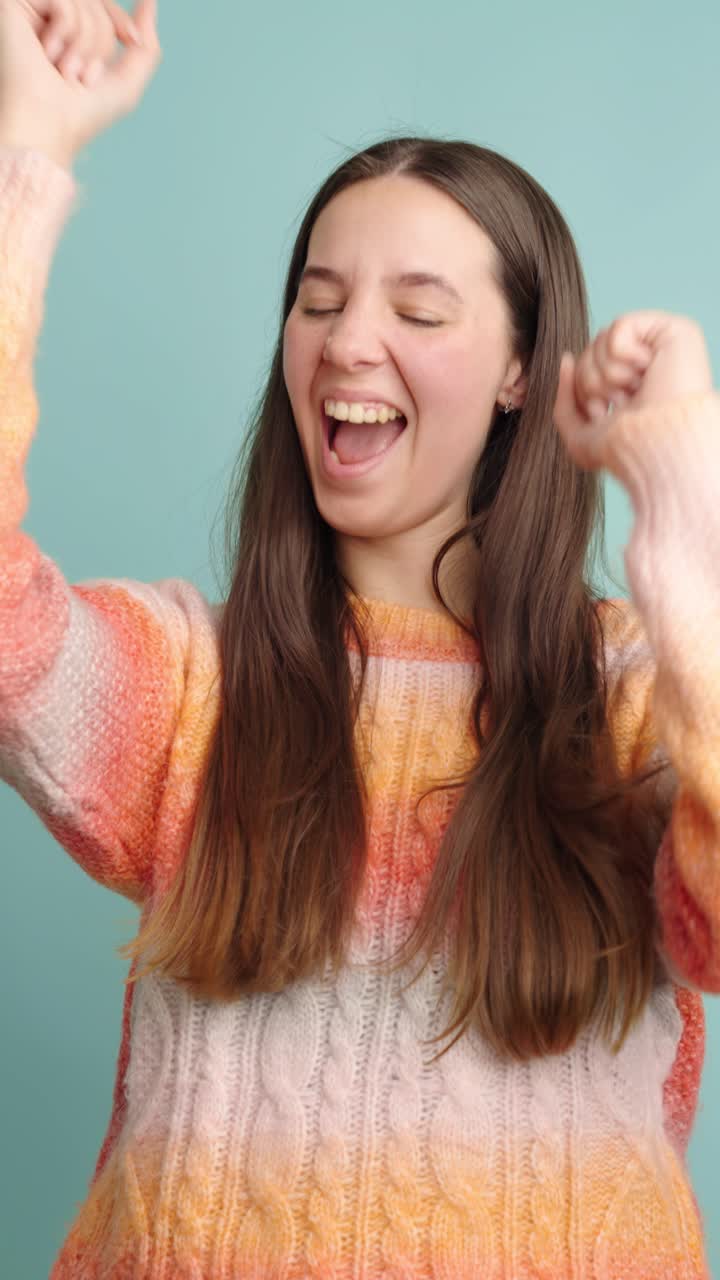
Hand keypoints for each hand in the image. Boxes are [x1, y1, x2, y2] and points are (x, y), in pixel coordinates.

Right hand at [0, 0, 160, 167]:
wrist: (46, 128)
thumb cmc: (81, 116)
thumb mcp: (126, 83)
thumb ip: (145, 44)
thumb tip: (150, 1)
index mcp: (69, 34)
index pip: (103, 5)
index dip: (120, 22)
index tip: (130, 41)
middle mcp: (48, 19)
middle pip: (97, 4)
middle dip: (101, 42)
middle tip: (82, 75)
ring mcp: (32, 10)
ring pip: (83, 3)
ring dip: (84, 45)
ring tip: (63, 71)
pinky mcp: (15, 5)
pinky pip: (64, 2)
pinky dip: (65, 33)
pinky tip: (47, 54)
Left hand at [553, 311, 712, 473]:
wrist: (657, 445)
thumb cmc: (626, 449)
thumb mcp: (579, 437)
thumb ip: (564, 400)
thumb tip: (567, 358)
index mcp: (629, 385)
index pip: (585, 369)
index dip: (586, 394)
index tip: (607, 416)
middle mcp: (644, 364)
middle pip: (589, 352)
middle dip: (594, 385)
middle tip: (624, 402)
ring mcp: (658, 346)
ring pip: (602, 338)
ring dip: (611, 374)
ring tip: (637, 388)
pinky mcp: (671, 330)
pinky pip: (620, 326)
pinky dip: (624, 354)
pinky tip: (647, 369)